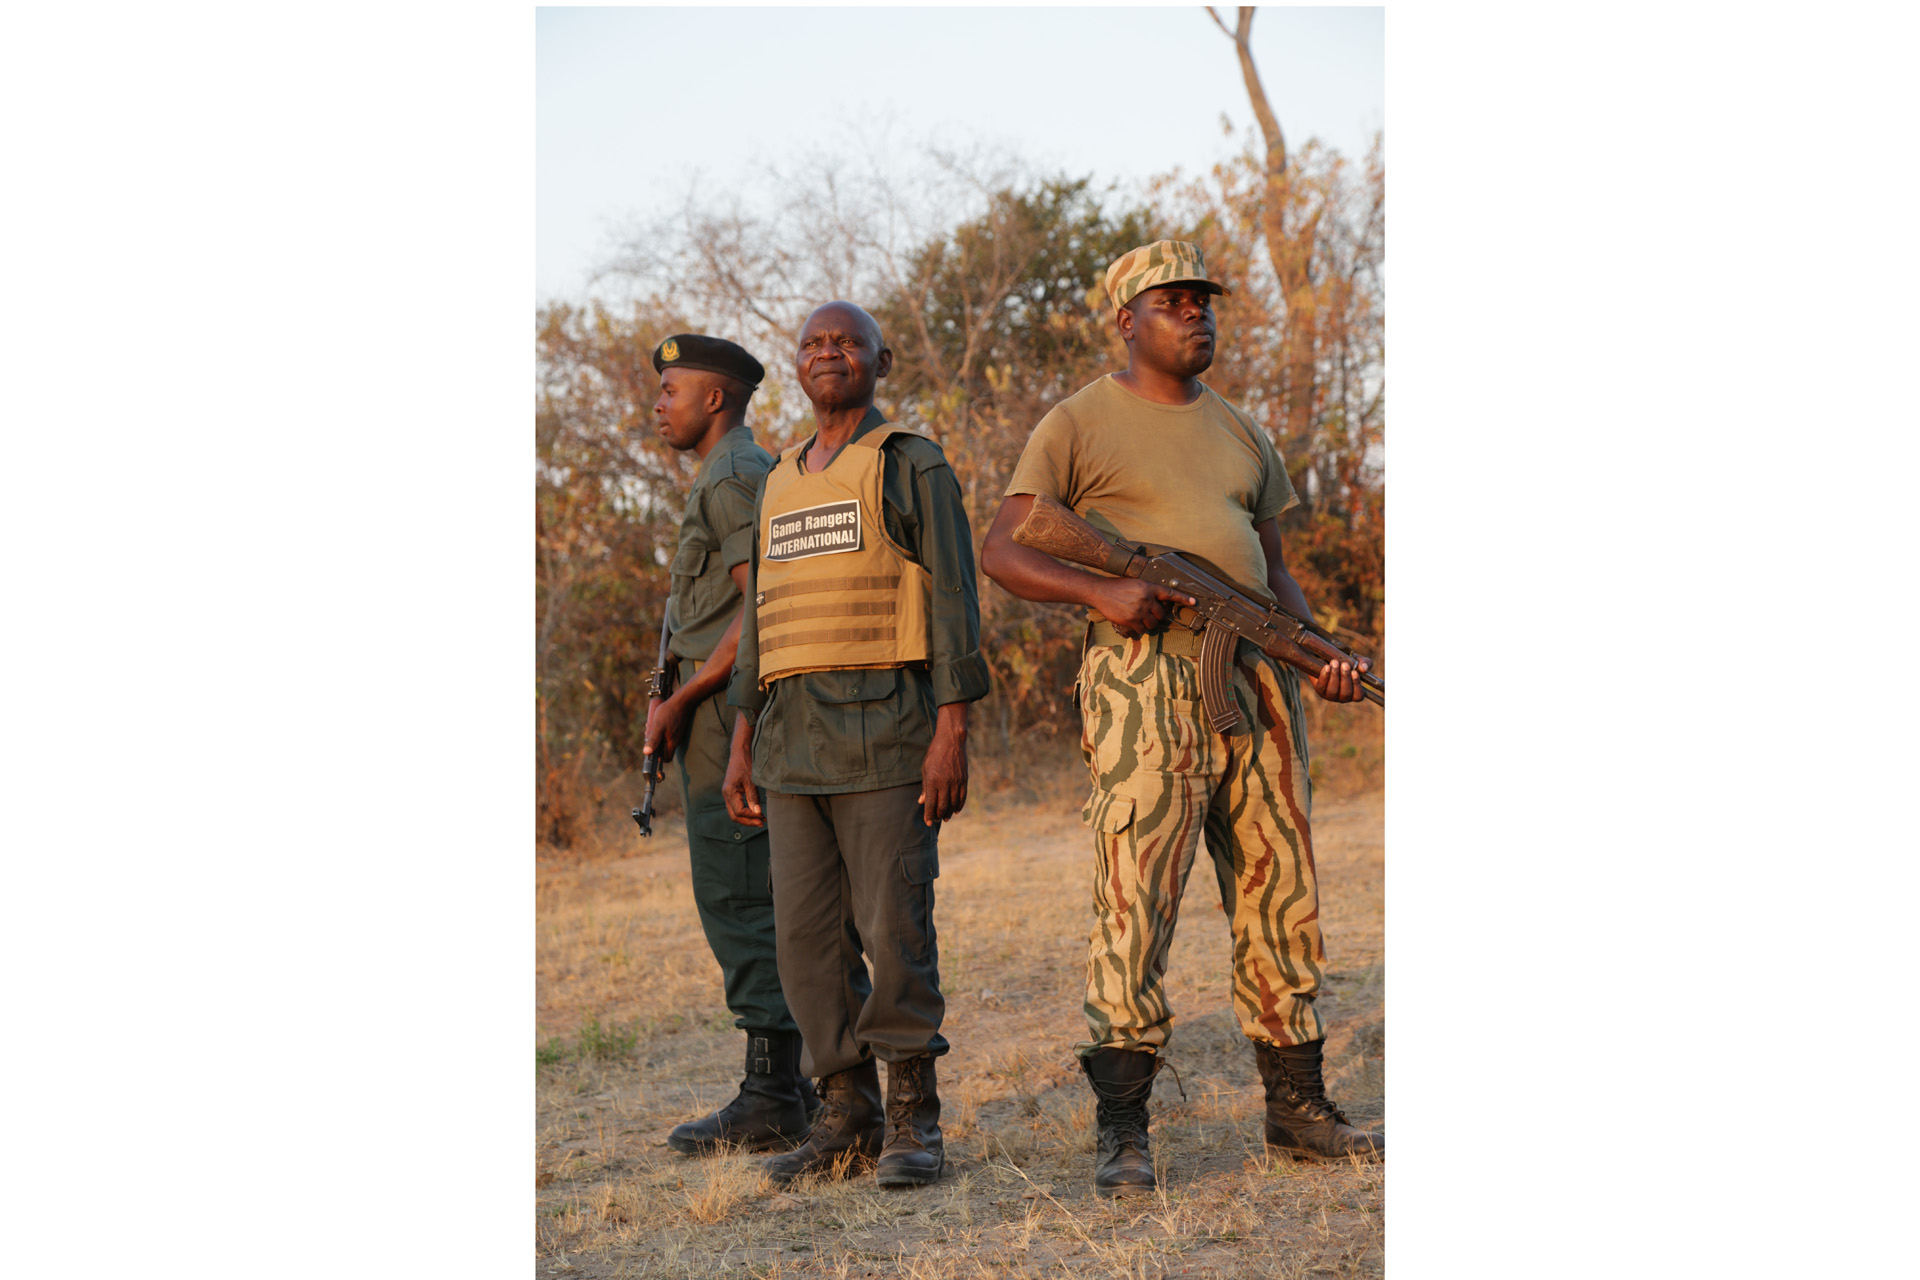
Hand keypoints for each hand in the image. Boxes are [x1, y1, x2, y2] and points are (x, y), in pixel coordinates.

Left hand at [643, 691, 692, 763]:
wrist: (682, 700)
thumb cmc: (669, 712)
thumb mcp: (658, 726)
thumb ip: (654, 740)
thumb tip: (647, 753)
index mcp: (672, 743)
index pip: (666, 758)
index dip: (658, 757)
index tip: (651, 750)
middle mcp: (677, 740)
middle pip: (665, 749)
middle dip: (656, 745)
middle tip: (650, 735)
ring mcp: (679, 733)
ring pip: (667, 740)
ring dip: (658, 736)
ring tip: (652, 726)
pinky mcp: (679, 727)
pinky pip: (669, 733)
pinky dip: (663, 730)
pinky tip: (659, 721)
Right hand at [722, 725, 763, 826]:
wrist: (740, 751)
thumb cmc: (745, 763)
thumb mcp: (751, 780)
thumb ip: (753, 797)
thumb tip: (757, 813)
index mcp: (729, 792)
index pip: (739, 811)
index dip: (751, 816)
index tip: (762, 816)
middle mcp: (726, 795)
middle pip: (735, 816)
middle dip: (748, 821)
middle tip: (762, 822)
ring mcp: (728, 794)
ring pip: (735, 813)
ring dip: (747, 818)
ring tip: (761, 819)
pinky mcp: (732, 793)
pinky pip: (737, 807)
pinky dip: (746, 812)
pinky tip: (756, 812)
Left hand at [917, 704, 968, 825]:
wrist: (951, 741)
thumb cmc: (935, 754)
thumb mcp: (925, 769)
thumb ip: (924, 787)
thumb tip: (921, 802)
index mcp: (932, 781)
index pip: (930, 803)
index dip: (929, 815)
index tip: (928, 822)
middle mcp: (945, 783)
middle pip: (942, 806)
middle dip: (938, 815)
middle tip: (936, 820)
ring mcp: (956, 782)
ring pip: (953, 803)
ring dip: (949, 813)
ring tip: (945, 817)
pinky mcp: (964, 780)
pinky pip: (962, 797)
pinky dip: (959, 805)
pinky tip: (956, 810)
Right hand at [1092, 580, 1196, 638]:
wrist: (1101, 591)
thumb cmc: (1117, 587)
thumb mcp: (1135, 584)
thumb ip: (1147, 592)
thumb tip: (1157, 602)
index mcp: (1149, 588)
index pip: (1170, 593)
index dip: (1183, 598)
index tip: (1194, 602)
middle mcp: (1146, 599)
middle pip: (1161, 614)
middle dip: (1157, 616)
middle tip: (1149, 614)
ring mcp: (1139, 610)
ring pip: (1153, 623)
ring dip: (1149, 624)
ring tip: (1141, 619)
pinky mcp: (1132, 620)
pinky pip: (1143, 629)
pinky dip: (1140, 629)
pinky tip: (1134, 625)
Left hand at [1311, 656, 1370, 702]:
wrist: (1326, 658)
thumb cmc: (1345, 661)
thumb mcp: (1357, 660)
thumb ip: (1365, 663)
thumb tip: (1364, 669)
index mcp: (1354, 692)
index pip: (1358, 696)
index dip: (1357, 685)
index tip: (1354, 672)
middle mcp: (1342, 697)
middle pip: (1345, 694)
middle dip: (1345, 678)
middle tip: (1345, 664)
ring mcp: (1330, 695)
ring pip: (1333, 691)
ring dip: (1335, 676)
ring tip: (1335, 662)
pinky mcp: (1320, 690)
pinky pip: (1322, 687)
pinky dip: (1324, 676)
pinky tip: (1327, 667)